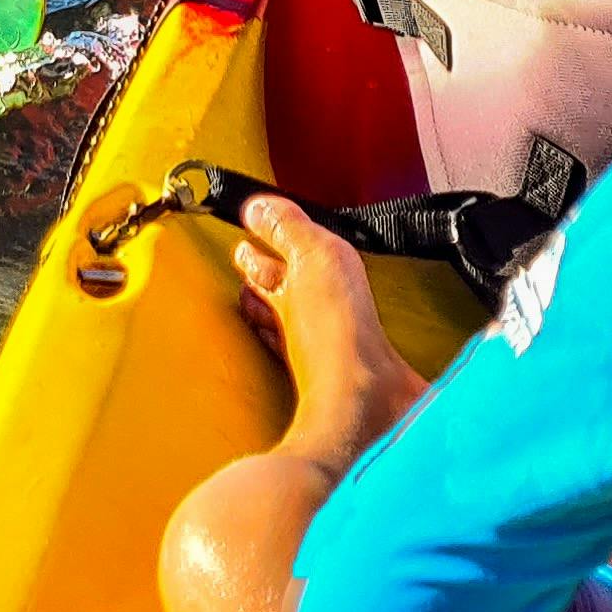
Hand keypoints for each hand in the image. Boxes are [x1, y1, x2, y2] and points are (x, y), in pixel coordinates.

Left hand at [232, 191, 427, 465]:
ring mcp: (325, 359)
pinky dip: (338, 342)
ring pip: (298, 330)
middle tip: (252, 273)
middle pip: (273, 304)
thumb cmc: (337, 334)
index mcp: (284, 297)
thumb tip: (253, 206)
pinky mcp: (354, 379)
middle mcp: (299, 331)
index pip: (261, 271)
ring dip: (289, 316)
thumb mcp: (311, 257)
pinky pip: (338, 354)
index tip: (241, 247)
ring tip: (284, 306)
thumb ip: (286, 229)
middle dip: (264, 287)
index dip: (251, 257)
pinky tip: (341, 345)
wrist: (370, 405)